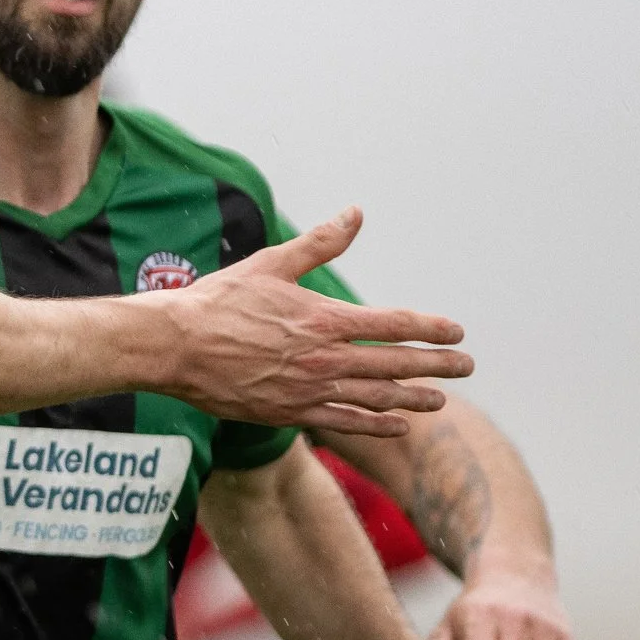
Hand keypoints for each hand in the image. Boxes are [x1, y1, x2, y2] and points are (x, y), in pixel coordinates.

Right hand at [164, 209, 473, 437]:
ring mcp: (307, 389)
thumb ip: (320, 242)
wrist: (173, 346)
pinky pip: (343, 422)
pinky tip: (396, 426)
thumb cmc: (218, 301)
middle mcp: (323, 358)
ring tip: (439, 400)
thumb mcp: (271, 264)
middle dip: (436, 365)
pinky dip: (374, 424)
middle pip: (395, 363)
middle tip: (466, 366)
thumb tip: (356, 213)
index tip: (457, 331)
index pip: (393, 323)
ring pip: (375, 397)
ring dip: (412, 398)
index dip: (430, 327)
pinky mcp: (288, 412)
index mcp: (323, 318)